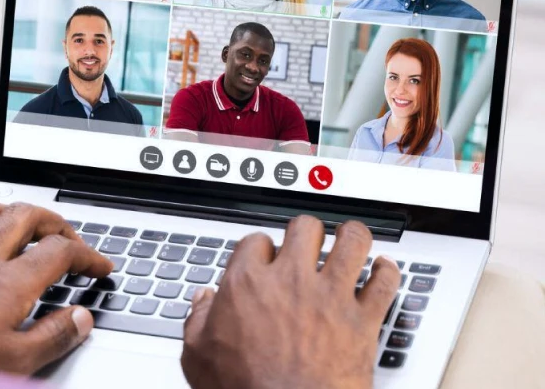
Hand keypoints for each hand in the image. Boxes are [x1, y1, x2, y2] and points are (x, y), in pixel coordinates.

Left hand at [0, 202, 112, 373]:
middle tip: (69, 239)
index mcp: (9, 283)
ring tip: (26, 223)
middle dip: (55, 221)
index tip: (100, 267)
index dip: (88, 256)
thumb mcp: (15, 363)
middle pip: (25, 215)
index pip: (60, 252)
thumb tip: (81, 319)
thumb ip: (54, 337)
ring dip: (11, 212)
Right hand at [181, 216, 400, 388]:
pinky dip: (388, 272)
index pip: (256, 241)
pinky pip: (385, 283)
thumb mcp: (199, 357)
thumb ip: (197, 321)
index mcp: (248, 284)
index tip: (264, 258)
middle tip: (307, 243)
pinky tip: (384, 269)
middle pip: (305, 228)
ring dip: (351, 238)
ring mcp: (331, 297)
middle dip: (306, 233)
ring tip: (349, 239)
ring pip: (351, 242)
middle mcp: (291, 281)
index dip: (260, 248)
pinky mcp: (363, 320)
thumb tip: (202, 301)